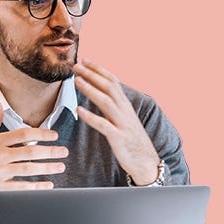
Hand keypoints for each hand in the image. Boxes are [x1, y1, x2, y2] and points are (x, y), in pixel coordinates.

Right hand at [0, 100, 67, 204]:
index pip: (23, 134)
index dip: (42, 133)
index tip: (54, 135)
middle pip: (30, 151)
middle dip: (51, 151)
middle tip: (64, 151)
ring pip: (29, 169)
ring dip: (48, 168)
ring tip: (60, 166)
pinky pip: (22, 188)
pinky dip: (37, 187)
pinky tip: (48, 185)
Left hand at [72, 59, 161, 184]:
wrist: (147, 163)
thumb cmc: (132, 141)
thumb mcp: (123, 119)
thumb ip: (113, 106)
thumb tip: (99, 93)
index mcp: (125, 105)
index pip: (112, 81)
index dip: (98, 69)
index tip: (84, 60)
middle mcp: (125, 111)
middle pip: (108, 87)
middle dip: (92, 74)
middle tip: (76, 65)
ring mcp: (123, 124)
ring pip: (106, 102)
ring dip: (90, 89)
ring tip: (76, 81)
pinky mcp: (119, 138)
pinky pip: (104, 125)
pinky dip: (91, 117)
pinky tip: (79, 110)